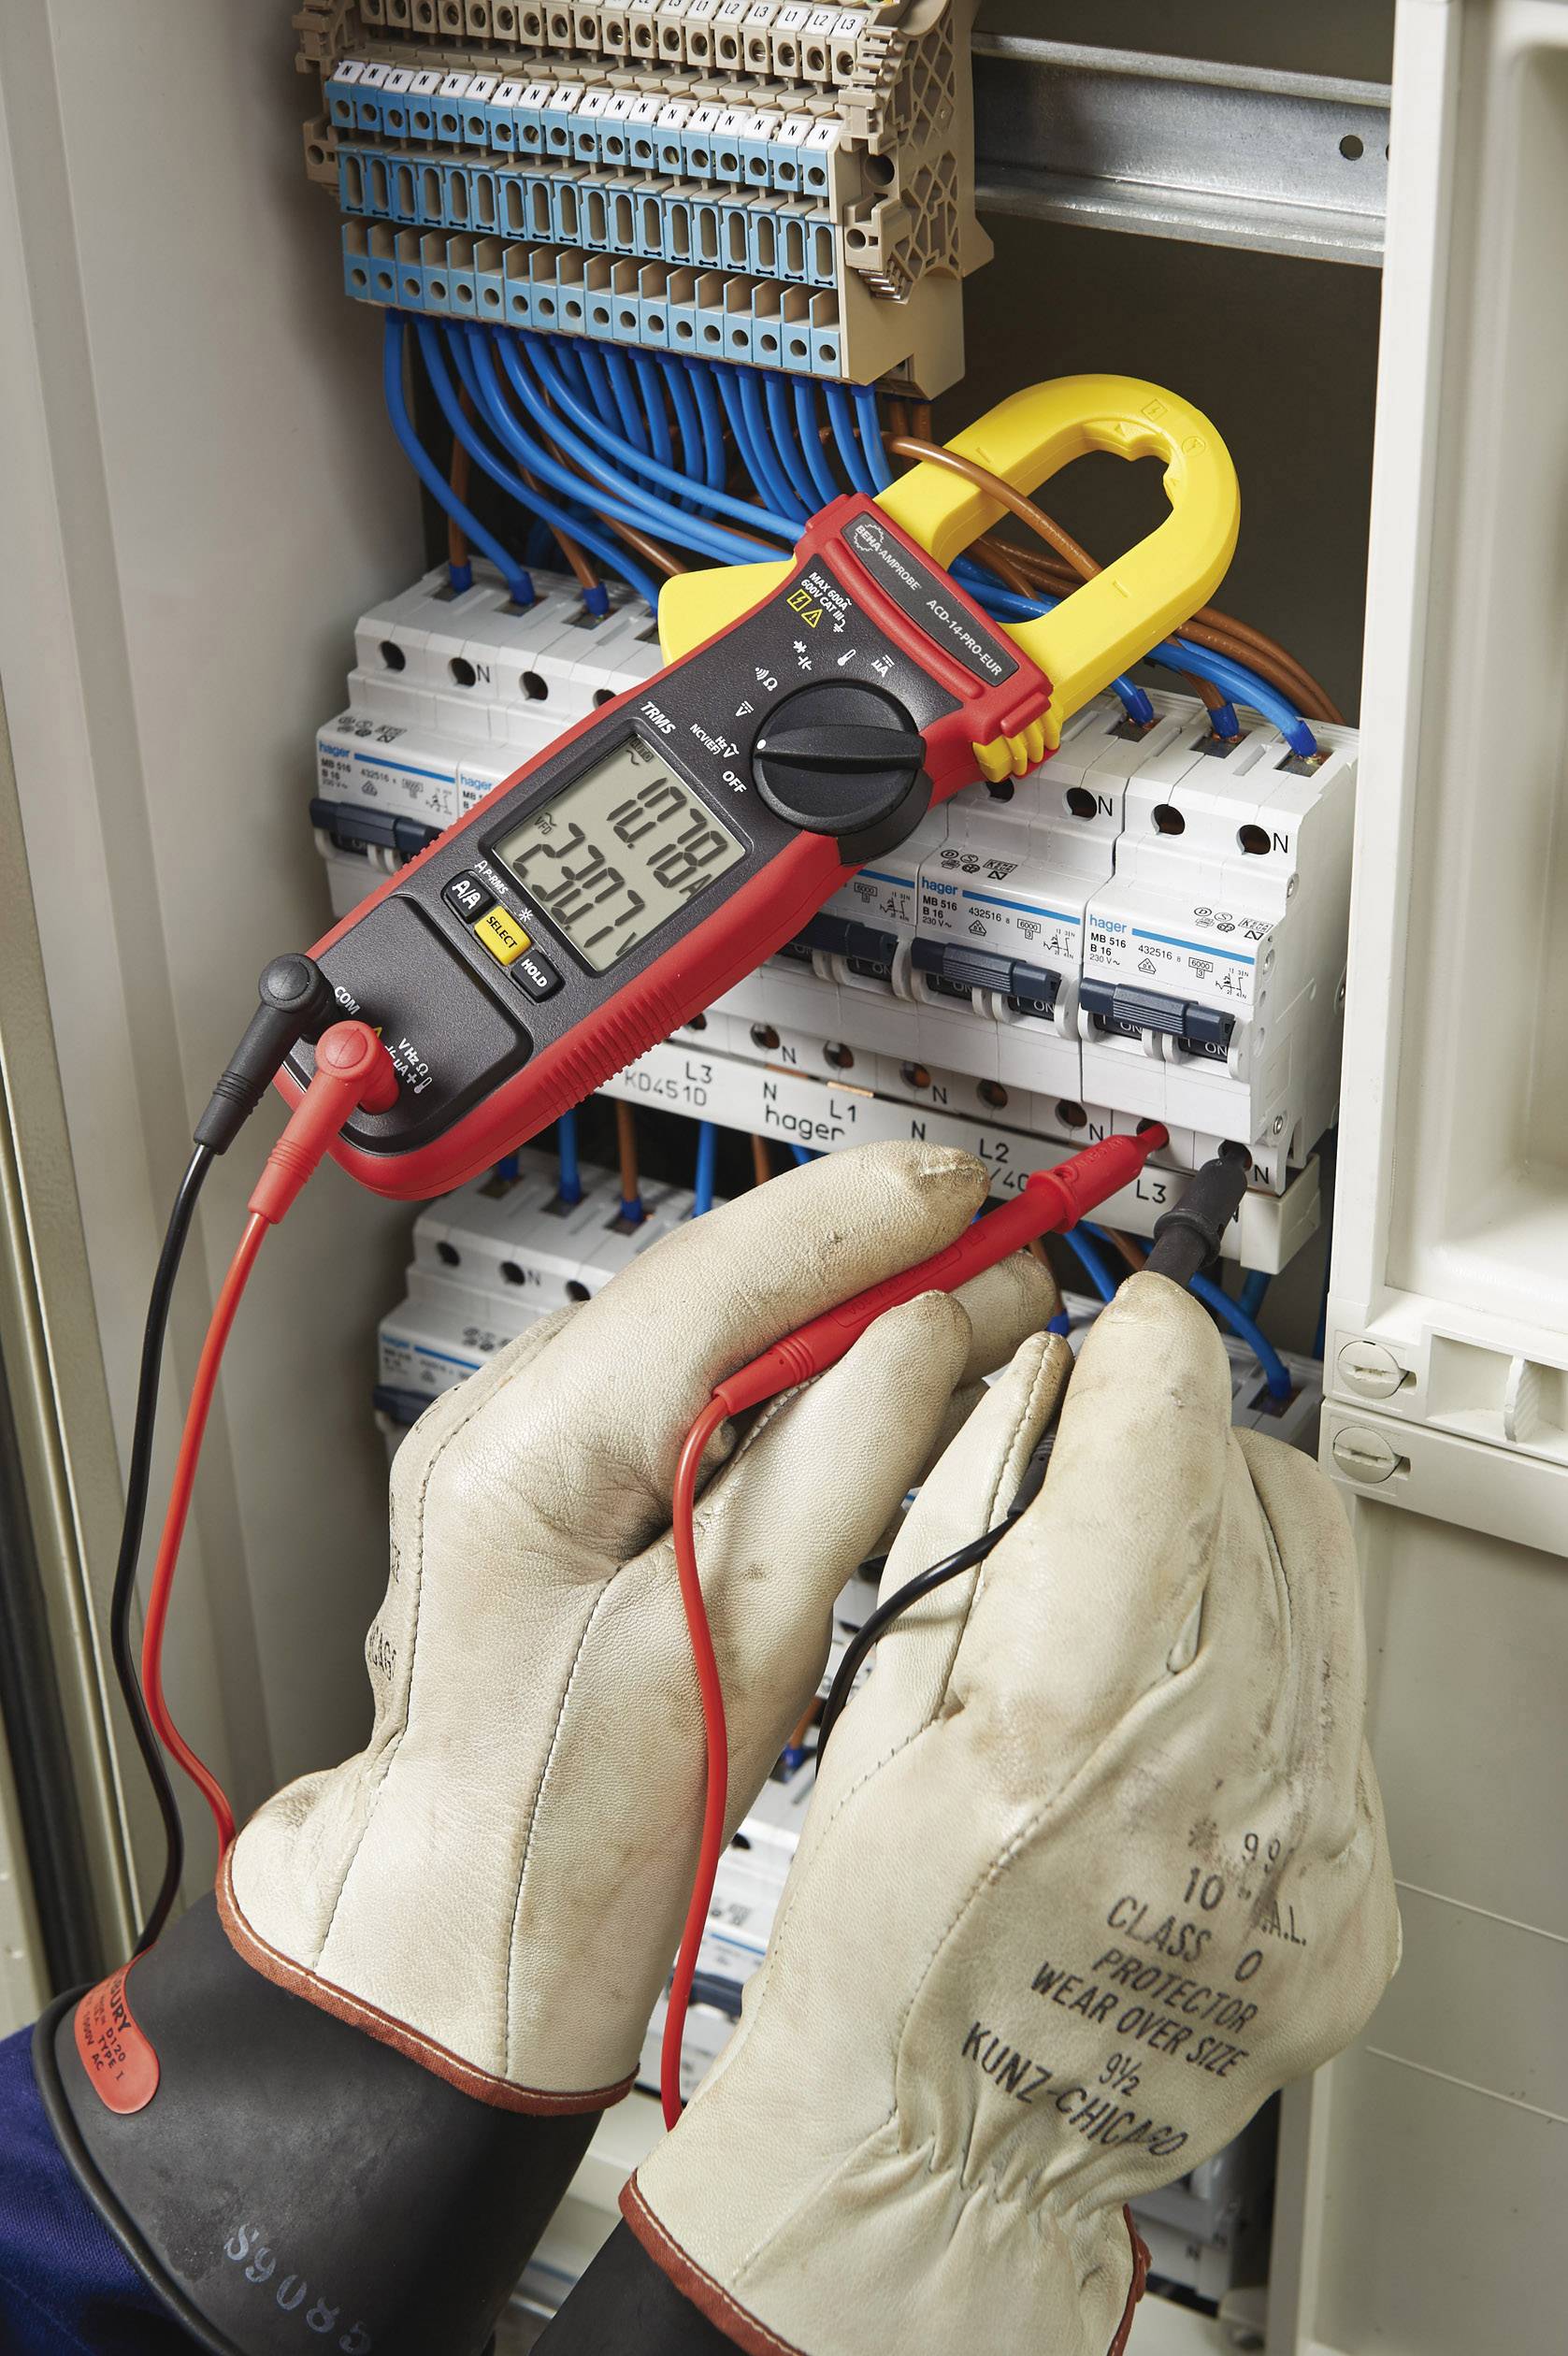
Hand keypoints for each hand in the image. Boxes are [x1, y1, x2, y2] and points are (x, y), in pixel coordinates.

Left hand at [223, 1141, 1054, 2108]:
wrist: (475, 1935)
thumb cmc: (574, 1835)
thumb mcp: (740, 1643)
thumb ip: (839, 1464)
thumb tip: (933, 1333)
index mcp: (524, 1450)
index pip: (714, 1278)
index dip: (859, 1223)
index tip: (973, 1198)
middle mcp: (507, 1424)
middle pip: (713, 1287)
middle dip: (867, 1256)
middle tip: (1006, 1251)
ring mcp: (522, 1451)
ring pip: (710, 1333)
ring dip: (842, 1312)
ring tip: (970, 1304)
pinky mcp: (561, 1488)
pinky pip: (697, 1396)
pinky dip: (796, 1377)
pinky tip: (875, 1375)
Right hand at [626, 1272, 1399, 2355]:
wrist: (950, 2153)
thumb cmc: (875, 1949)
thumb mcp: (873, 1706)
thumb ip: (969, 1514)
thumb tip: (1042, 1376)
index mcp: (1063, 1724)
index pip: (1163, 1439)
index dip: (1141, 1347)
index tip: (1117, 1325)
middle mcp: (1219, 1782)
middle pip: (1255, 1485)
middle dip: (1177, 1427)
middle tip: (1097, 1445)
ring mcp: (1308, 1848)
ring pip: (1318, 1572)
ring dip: (1228, 1526)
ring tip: (1125, 1574)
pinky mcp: (1353, 1895)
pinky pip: (1340, 1690)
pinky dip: (1268, 1645)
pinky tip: (1178, 1687)